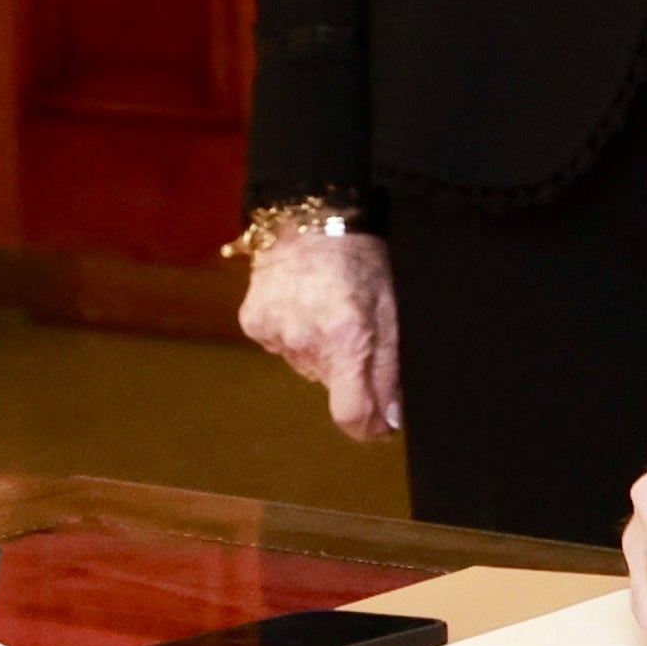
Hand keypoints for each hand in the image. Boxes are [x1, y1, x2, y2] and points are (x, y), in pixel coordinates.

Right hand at [237, 228, 401, 437]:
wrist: (311, 218)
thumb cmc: (363, 258)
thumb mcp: (392, 309)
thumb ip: (390, 368)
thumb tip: (390, 420)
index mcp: (346, 337)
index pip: (350, 411)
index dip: (367, 428)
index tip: (380, 428)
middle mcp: (305, 340)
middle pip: (331, 383)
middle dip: (348, 370)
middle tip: (358, 330)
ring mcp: (275, 333)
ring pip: (307, 365)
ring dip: (321, 350)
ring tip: (330, 309)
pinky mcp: (254, 323)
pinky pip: (282, 345)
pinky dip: (295, 334)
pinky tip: (304, 304)